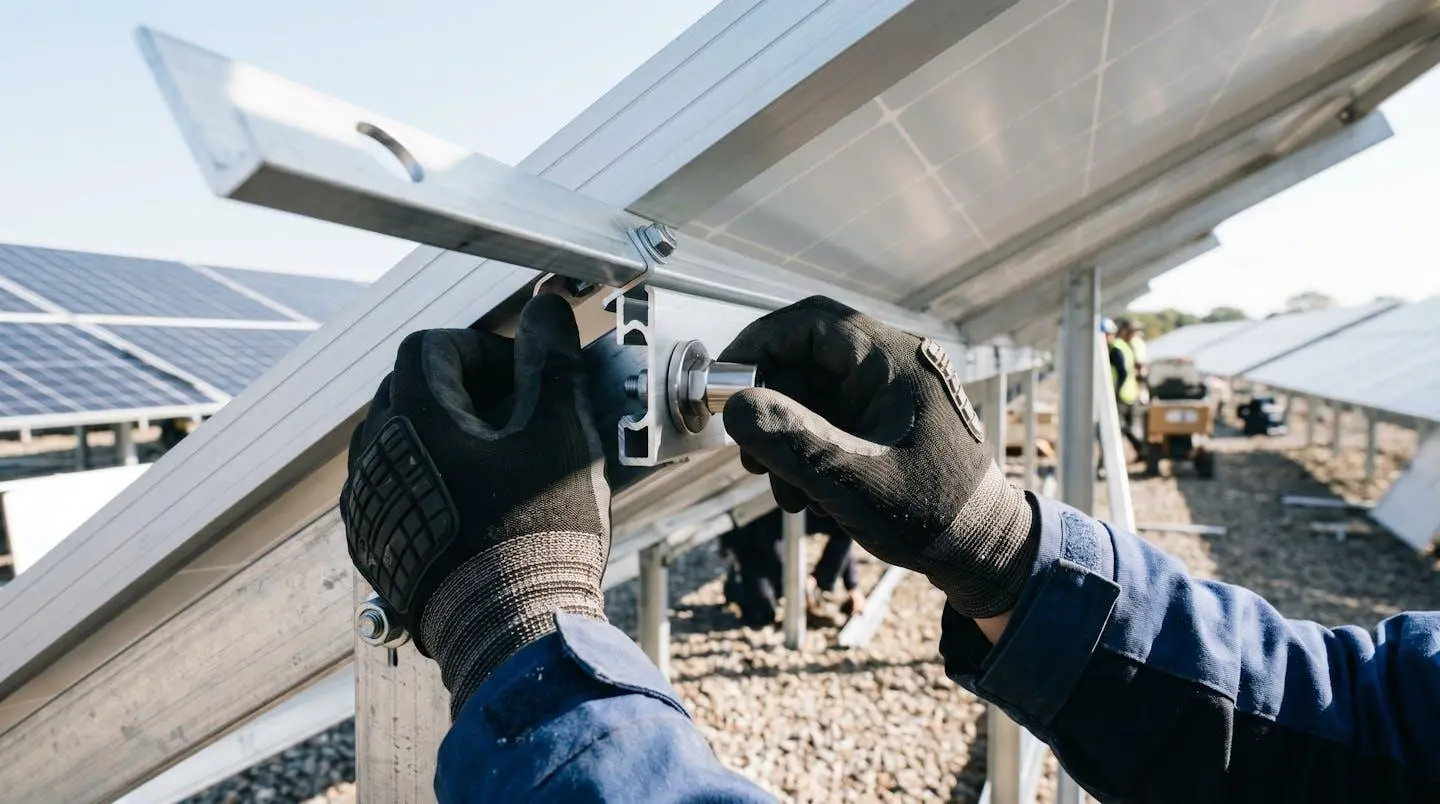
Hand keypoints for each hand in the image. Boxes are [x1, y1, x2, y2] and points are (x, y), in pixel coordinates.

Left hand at [341, 294, 609, 713]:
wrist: (510, 630)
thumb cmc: (537, 531)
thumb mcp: (560, 431)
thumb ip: (551, 360)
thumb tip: (546, 309)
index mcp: (413, 414)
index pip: (431, 346)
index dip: (481, 348)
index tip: (521, 374)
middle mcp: (375, 452)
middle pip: (409, 390)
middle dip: (462, 389)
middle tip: (516, 414)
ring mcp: (368, 502)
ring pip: (398, 440)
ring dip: (443, 435)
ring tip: (498, 462)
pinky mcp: (373, 544)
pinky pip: (392, 488)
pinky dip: (428, 480)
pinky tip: (475, 505)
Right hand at [719, 297, 1035, 618]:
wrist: (985, 551)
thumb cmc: (933, 515)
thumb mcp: (853, 481)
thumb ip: (793, 441)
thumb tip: (736, 407)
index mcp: (895, 360)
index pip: (811, 323)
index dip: (757, 344)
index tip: (722, 384)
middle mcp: (892, 366)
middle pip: (805, 362)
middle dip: (769, 409)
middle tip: (749, 458)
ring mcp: (889, 394)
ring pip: (811, 396)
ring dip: (785, 439)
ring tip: (784, 492)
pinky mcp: (885, 422)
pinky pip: (829, 420)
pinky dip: (808, 451)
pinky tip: (806, 495)